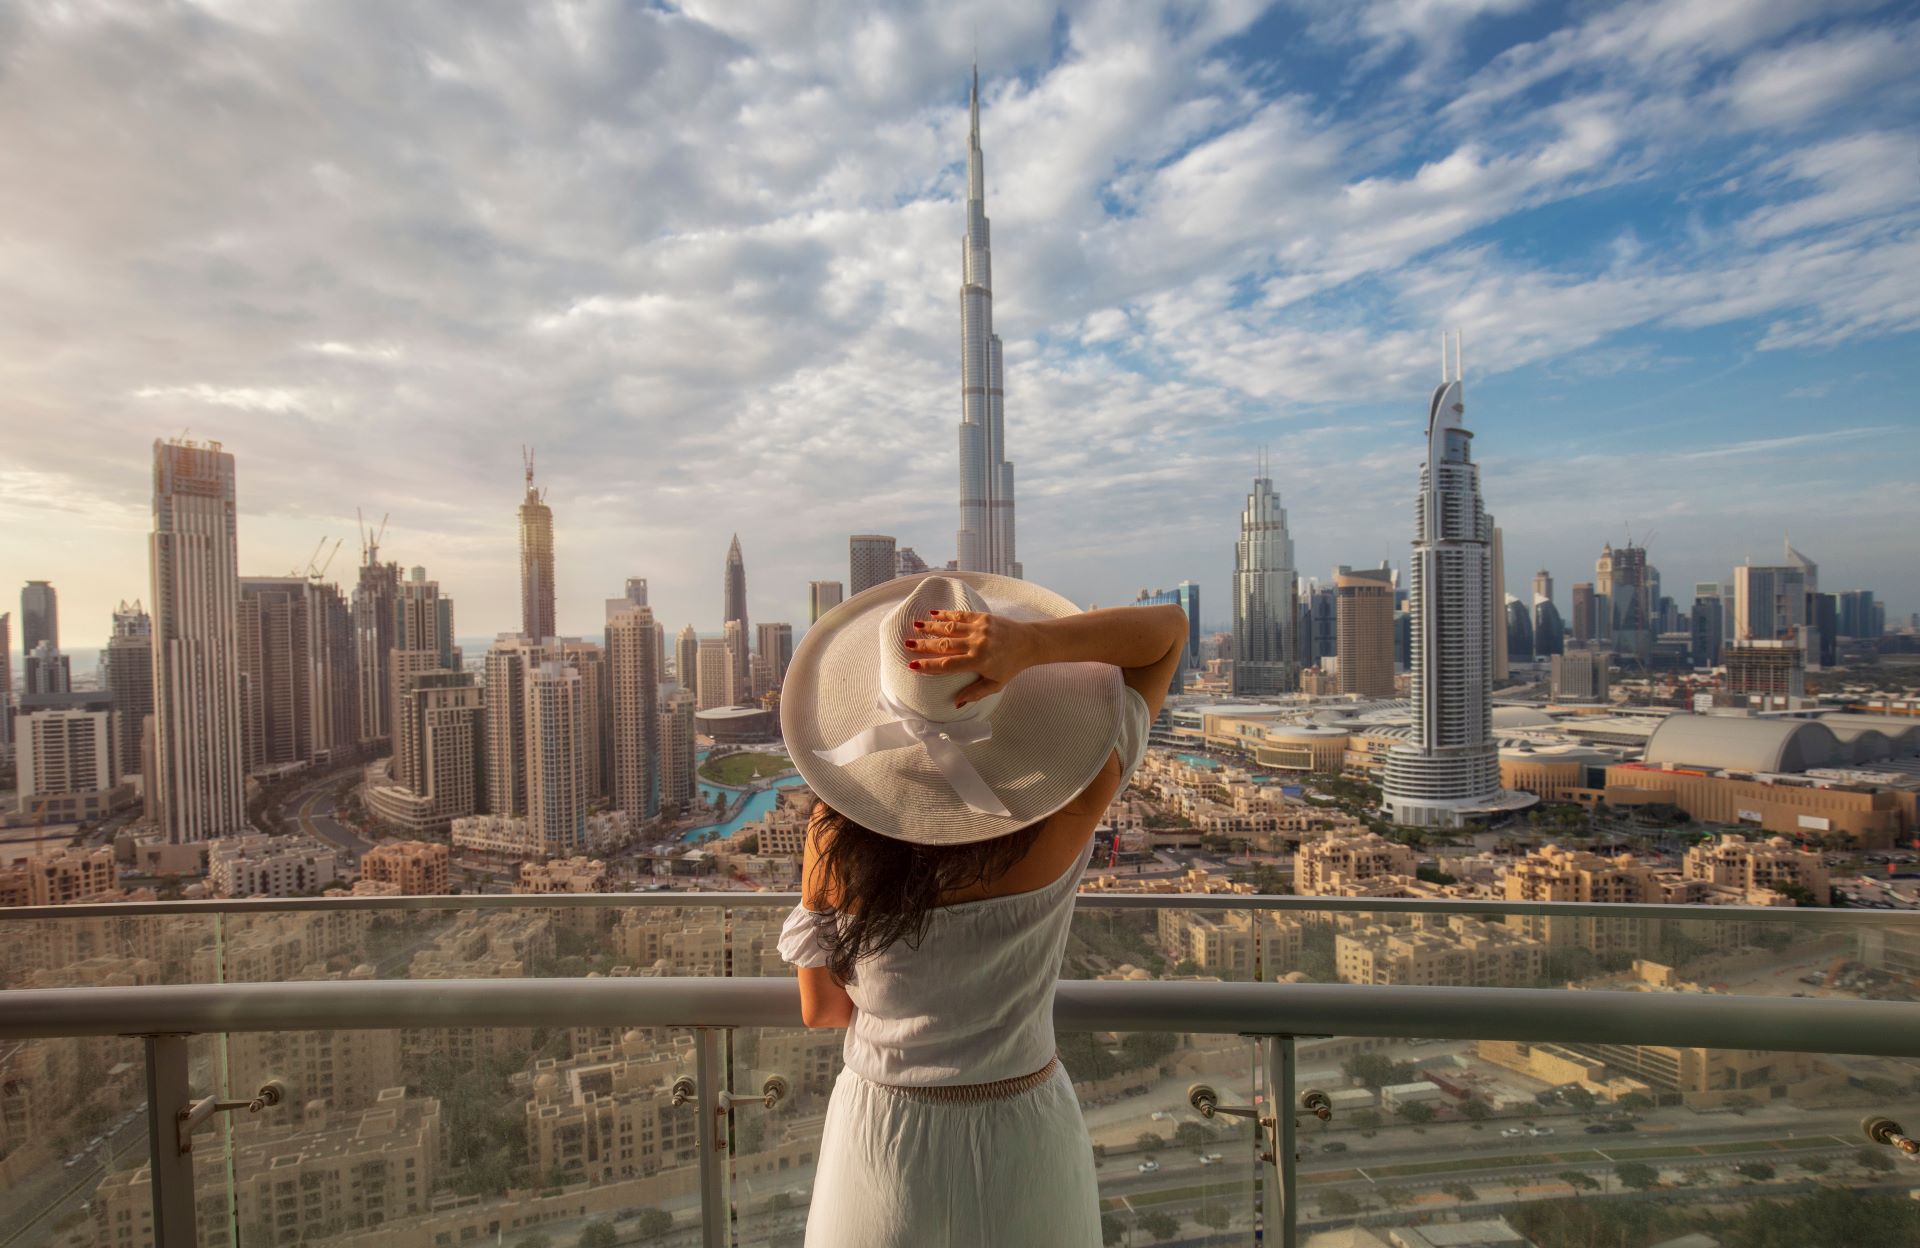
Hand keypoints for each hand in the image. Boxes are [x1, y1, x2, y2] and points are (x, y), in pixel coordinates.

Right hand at [904, 610, 1043, 706]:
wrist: (1029, 642)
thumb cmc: (1011, 666)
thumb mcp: (995, 684)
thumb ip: (975, 693)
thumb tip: (955, 703)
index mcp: (979, 662)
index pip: (948, 665)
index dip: (929, 665)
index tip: (912, 665)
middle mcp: (977, 644)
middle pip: (945, 644)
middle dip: (924, 644)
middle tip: (907, 644)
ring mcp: (980, 629)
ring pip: (950, 628)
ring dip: (931, 626)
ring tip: (915, 625)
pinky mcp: (983, 617)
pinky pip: (961, 616)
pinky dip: (946, 615)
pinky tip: (933, 614)